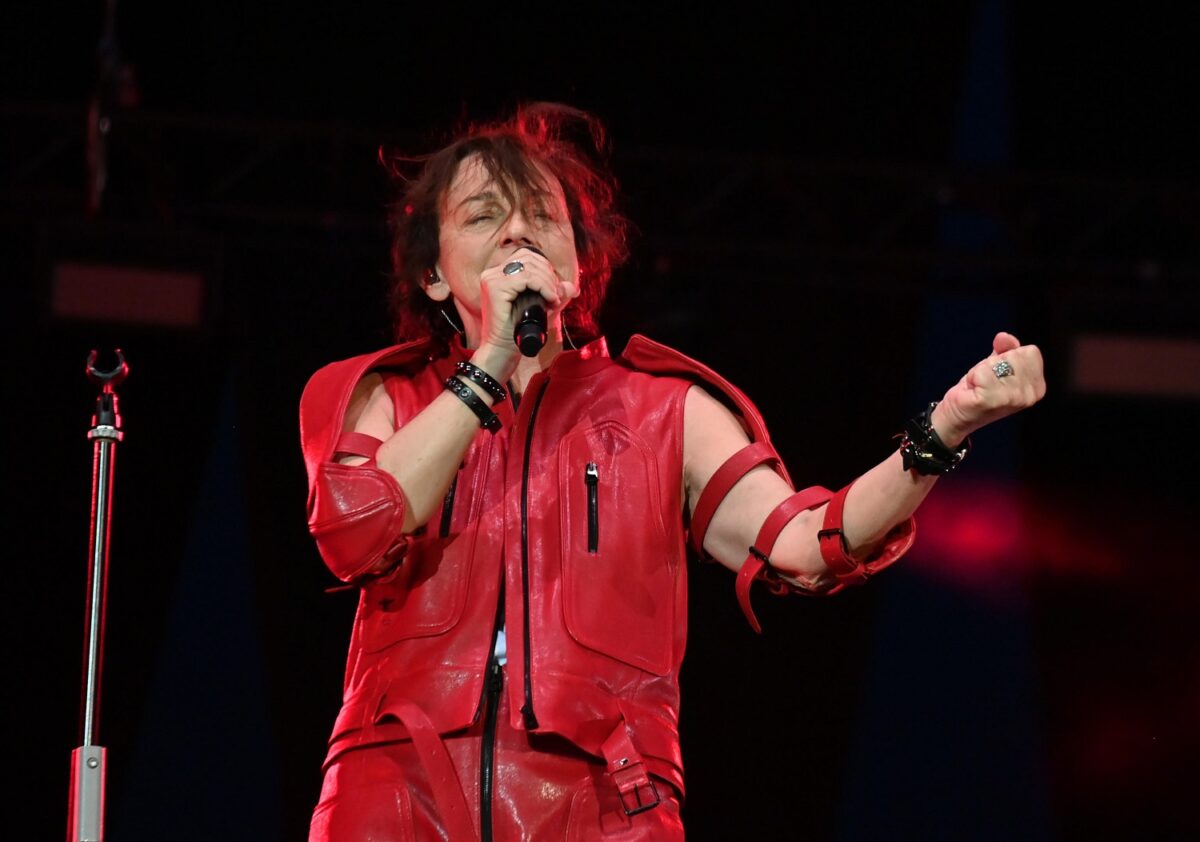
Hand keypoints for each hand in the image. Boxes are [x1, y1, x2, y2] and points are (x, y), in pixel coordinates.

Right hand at [474, 247, 577, 374]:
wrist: (503, 350)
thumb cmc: (519, 331)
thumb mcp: (542, 308)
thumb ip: (556, 294)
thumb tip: (572, 287)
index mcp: (500, 274)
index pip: (528, 257)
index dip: (546, 269)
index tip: (554, 290)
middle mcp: (493, 273)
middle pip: (530, 259)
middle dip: (549, 276)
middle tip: (556, 296)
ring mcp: (491, 279)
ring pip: (529, 267)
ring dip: (548, 282)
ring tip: (553, 299)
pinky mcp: (494, 287)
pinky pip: (526, 278)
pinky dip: (543, 287)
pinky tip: (549, 300)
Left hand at [931, 332, 1045, 445]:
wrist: (958, 415)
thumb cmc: (980, 390)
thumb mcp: (998, 364)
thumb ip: (1006, 348)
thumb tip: (1003, 336)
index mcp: (1038, 386)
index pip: (1030, 352)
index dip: (1009, 357)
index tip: (999, 374)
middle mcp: (1031, 395)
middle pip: (1014, 355)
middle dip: (995, 363)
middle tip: (987, 381)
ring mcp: (1013, 400)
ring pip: (997, 362)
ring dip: (982, 371)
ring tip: (980, 386)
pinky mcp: (992, 401)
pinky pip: (981, 372)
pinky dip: (973, 377)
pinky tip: (974, 390)